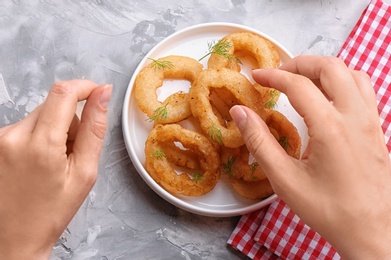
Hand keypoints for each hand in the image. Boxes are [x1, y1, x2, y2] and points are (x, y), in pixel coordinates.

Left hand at [0, 80, 111, 258]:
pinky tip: (39, 162)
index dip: (85, 87)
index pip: (64, 93)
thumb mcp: (84, 172)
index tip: (97, 93)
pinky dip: (39, 136)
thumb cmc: (51, 211)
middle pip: (54, 104)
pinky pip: (27, 126)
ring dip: (54, 129)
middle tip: (74, 151)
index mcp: (40, 144)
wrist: (15, 236)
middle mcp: (13, 136)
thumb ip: (95, 128)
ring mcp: (1, 139)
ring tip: (54, 162)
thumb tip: (102, 95)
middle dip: (71, 119)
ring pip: (41, 115)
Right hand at [230, 56, 390, 258]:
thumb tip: (239, 112)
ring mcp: (370, 121)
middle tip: (279, 74)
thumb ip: (259, 141)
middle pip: (330, 67)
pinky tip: (327, 98)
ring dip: (324, 70)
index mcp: (330, 127)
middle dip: (300, 63)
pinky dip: (342, 82)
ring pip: (352, 74)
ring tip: (302, 80)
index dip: (273, 76)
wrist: (370, 230)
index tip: (256, 77)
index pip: (298, 85)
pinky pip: (364, 90)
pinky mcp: (377, 129)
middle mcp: (355, 116)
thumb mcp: (284, 179)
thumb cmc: (328, 209)